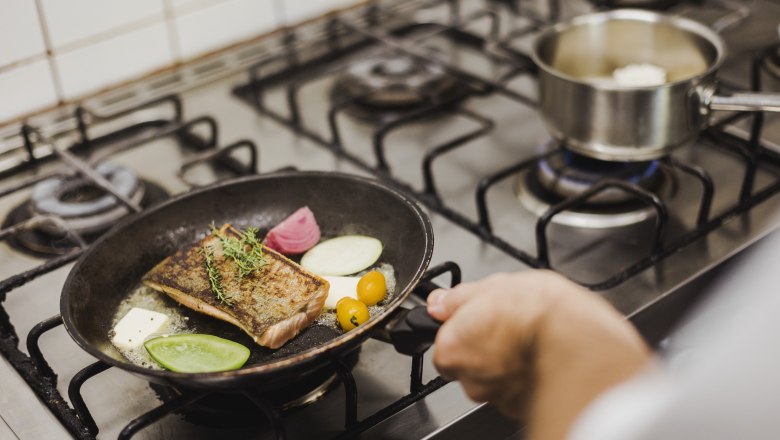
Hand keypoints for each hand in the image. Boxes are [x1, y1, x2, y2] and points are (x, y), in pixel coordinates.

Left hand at [427, 270, 649, 439]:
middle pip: (469, 364)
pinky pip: (517, 392)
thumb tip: (439, 301)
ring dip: (507, 364)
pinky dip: (526, 378)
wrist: (578, 341)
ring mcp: (497, 398)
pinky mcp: (522, 409)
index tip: (478, 319)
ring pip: (494, 380)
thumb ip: (459, 297)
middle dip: (485, 348)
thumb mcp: (494, 286)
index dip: (463, 329)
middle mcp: (470, 380)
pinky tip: (540, 357)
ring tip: (530, 340)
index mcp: (453, 348)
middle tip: (508, 327)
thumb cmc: (538, 313)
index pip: (444, 344)